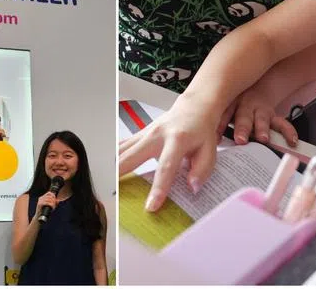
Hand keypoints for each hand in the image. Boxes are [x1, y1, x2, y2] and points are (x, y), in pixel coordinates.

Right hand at [34, 192, 58, 217]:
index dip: (53, 195)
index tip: (55, 199)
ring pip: (49, 199)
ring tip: (54, 207)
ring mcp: (40, 201)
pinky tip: (52, 207)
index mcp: (42, 197)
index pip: (49, 193)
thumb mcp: (49, 206)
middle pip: (49, 196)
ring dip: (53, 203)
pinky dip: (50, 205)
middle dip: (54, 200)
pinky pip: (46, 203)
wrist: (38, 217)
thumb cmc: (44, 212)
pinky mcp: (39, 204)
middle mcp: (41, 198)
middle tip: (55, 205)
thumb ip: (53, 203)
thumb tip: (58, 200)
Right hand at [118, 94, 220, 211]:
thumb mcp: (210, 150)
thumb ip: (202, 170)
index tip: (151, 205)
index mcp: (177, 140)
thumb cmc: (200, 130)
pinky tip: (107, 169)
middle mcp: (157, 135)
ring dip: (113, 167)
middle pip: (133, 156)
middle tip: (113, 194)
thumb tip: (192, 188)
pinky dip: (114, 157)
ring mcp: (145, 133)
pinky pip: (122, 146)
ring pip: (122, 150)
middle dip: (120, 175)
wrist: (193, 108)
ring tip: (106, 184)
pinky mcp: (140, 134)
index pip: (165, 168)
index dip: (158, 188)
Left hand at [223, 85, 298, 146]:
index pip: (224, 113)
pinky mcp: (274, 117)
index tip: (216, 138)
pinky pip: (282, 124)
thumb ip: (219, 122)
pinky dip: (288, 132)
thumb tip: (211, 140)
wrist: (258, 82)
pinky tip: (291, 141)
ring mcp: (262, 111)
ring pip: (262, 120)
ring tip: (263, 139)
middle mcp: (247, 106)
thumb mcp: (226, 106)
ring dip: (262, 129)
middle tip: (240, 140)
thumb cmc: (238, 100)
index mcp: (232, 103)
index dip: (220, 125)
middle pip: (244, 117)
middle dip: (242, 129)